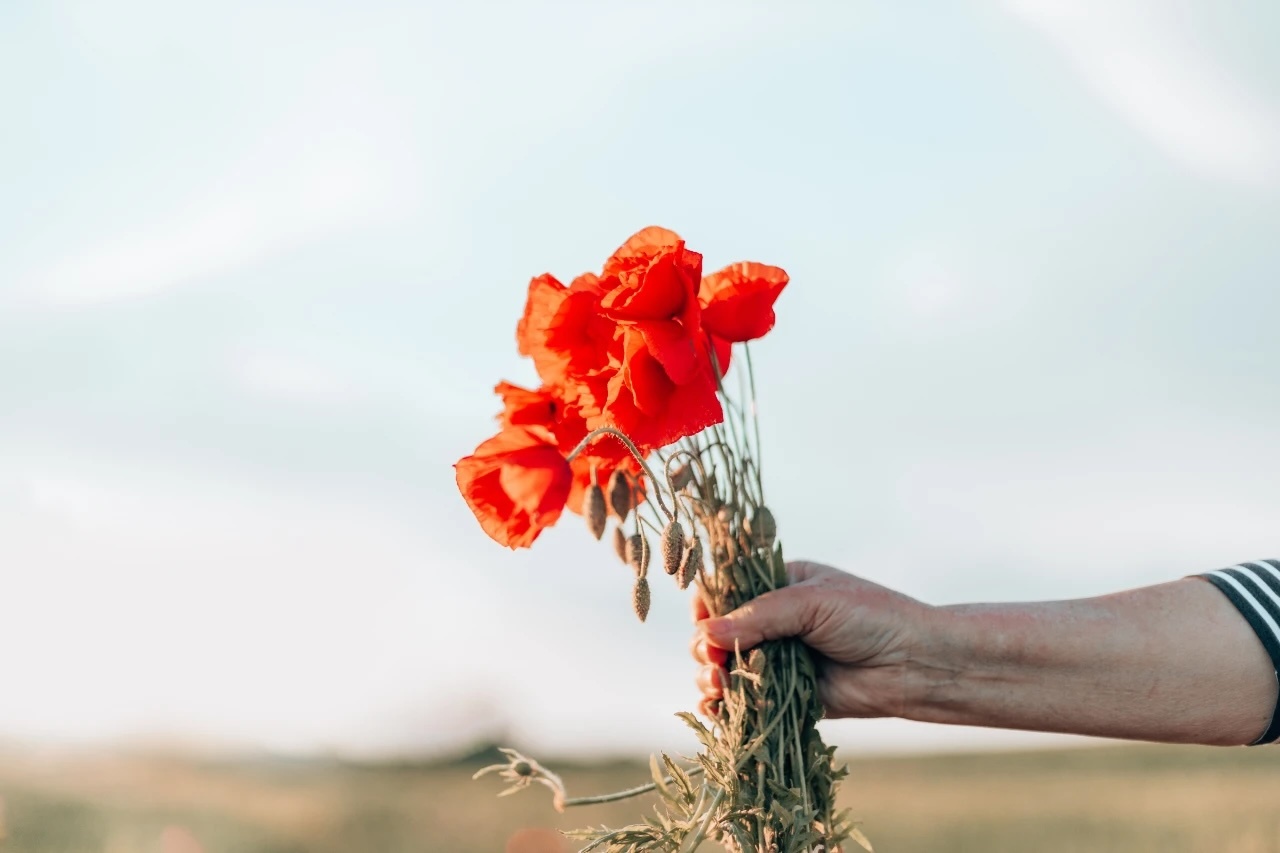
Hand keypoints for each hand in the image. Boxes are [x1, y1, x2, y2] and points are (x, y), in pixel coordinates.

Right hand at [691, 560, 931, 718]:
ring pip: (728, 670)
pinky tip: (717, 711)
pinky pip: (748, 702)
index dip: (707, 609)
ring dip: (712, 679)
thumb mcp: (812, 602)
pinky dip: (727, 708)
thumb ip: (759, 617)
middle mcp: (775, 622)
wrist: (917, 665)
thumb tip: (706, 634)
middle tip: (715, 662)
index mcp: (780, 586)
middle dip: (707, 649)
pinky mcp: (787, 696)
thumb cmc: (872, 618)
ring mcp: (780, 660)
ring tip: (718, 686)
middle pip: (719, 635)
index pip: (726, 592)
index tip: (702, 624)